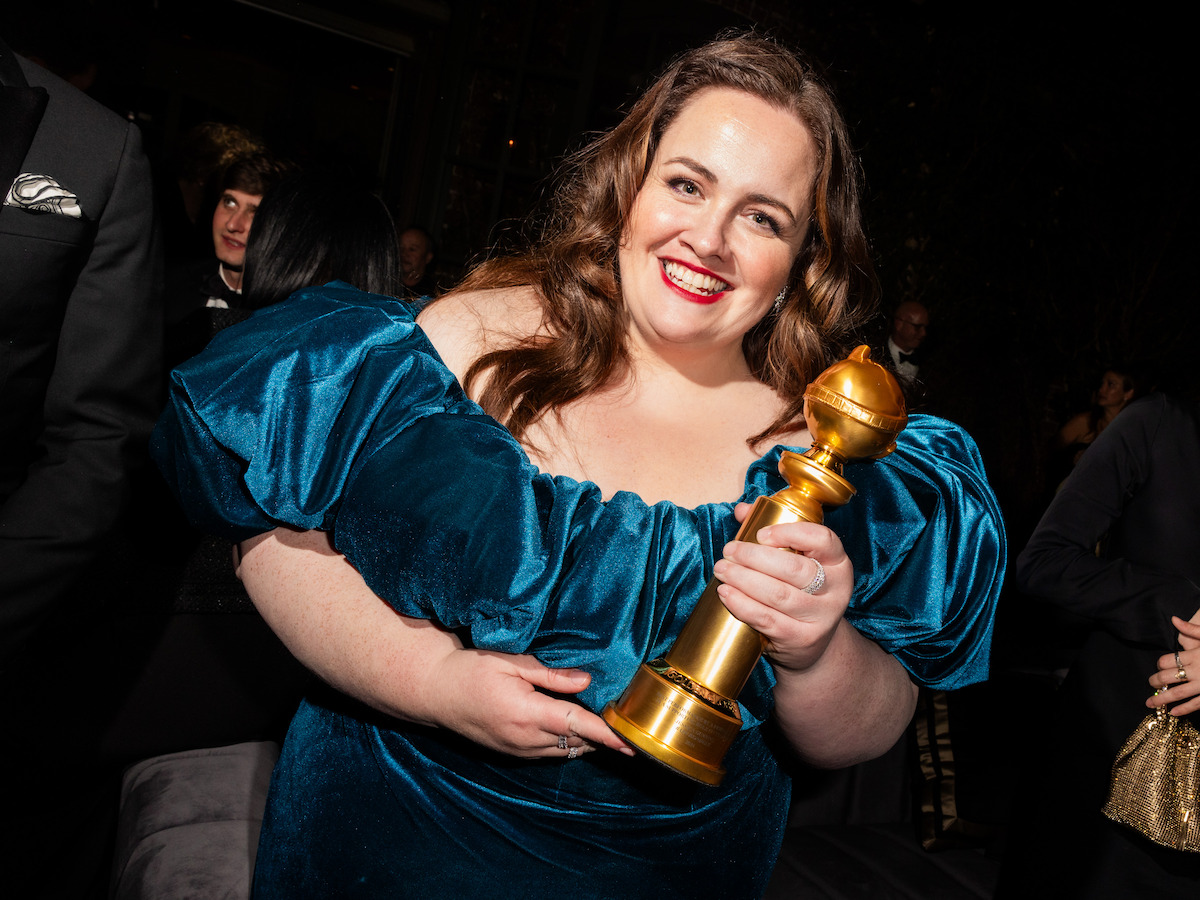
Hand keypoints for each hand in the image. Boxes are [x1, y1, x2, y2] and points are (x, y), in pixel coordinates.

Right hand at [425, 648, 633, 758]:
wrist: (435, 692)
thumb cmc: (471, 669)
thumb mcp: (511, 662)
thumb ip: (550, 674)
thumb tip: (586, 681)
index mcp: (525, 713)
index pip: (577, 726)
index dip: (607, 734)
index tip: (630, 743)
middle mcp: (523, 739)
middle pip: (576, 741)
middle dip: (603, 736)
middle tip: (627, 724)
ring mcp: (517, 750)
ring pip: (564, 751)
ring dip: (587, 741)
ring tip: (610, 728)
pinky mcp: (511, 753)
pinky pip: (549, 754)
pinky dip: (567, 744)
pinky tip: (577, 730)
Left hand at [711, 503, 852, 673]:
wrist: (812, 643)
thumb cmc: (799, 590)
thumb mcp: (797, 560)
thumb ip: (772, 531)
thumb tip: (742, 510)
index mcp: (838, 563)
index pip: (823, 540)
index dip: (790, 533)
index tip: (760, 533)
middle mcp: (835, 590)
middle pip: (794, 569)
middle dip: (755, 557)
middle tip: (729, 551)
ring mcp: (821, 617)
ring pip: (778, 594)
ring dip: (744, 579)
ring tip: (722, 569)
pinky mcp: (801, 639)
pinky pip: (767, 619)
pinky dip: (742, 605)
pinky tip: (726, 593)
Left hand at [1147, 616, 1199, 715]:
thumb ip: (1192, 629)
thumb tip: (1174, 619)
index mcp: (1195, 655)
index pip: (1167, 661)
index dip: (1159, 664)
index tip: (1158, 667)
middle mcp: (1197, 670)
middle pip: (1168, 677)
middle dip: (1155, 682)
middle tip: (1150, 683)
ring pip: (1178, 693)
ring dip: (1162, 699)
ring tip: (1151, 703)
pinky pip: (1196, 704)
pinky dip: (1184, 709)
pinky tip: (1173, 712)